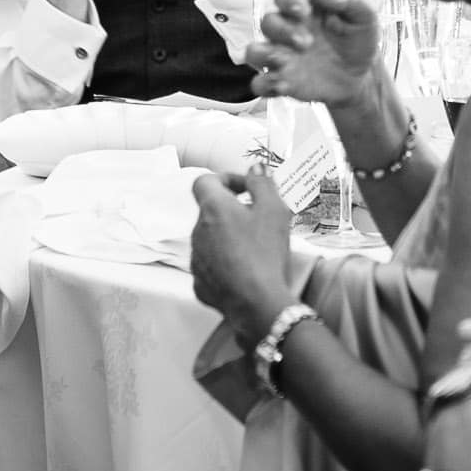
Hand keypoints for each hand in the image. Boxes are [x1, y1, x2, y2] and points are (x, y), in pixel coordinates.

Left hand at [190, 168, 294, 349]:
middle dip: (232, 211)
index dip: (225, 179)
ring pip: (211, 239)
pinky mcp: (200, 283)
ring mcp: (196, 259)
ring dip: (229, 238)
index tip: (245, 188)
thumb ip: (263, 183)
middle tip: (259, 220)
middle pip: (210, 212)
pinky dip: (226, 263)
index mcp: (213, 208)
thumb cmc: (265, 253)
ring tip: (256, 248)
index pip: (205, 181)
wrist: (256, 302)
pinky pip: (211, 265)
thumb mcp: (274, 210)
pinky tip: (247, 270)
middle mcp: (197, 231)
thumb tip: (255, 168)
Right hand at [245, 0, 380, 111]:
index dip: (288, 1)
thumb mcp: (364, 15)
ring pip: (253, 51)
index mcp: (306, 8)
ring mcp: (283, 55)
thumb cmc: (357, 40)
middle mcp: (289, 29)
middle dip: (283, 31)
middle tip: (307, 42)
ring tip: (285, 63)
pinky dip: (265, 84)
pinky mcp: (282, 80)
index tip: (301, 11)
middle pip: (268, 22)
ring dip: (264, 55)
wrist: (361, 76)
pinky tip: (284, 85)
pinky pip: (260, 83)